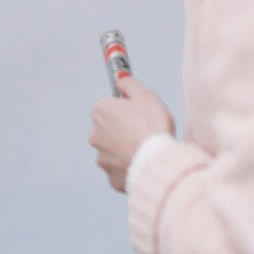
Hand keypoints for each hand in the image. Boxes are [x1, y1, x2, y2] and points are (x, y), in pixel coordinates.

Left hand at [90, 76, 174, 193]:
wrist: (157, 160)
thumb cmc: (152, 125)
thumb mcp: (144, 95)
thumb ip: (129, 83)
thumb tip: (120, 76)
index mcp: (100, 111)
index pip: (109, 105)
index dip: (126, 108)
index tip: (138, 111)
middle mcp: (95, 135)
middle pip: (109, 129)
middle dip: (123, 130)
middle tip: (144, 130)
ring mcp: (102, 158)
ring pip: (114, 151)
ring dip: (125, 149)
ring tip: (146, 149)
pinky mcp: (112, 177)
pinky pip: (120, 169)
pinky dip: (130, 166)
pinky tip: (143, 162)